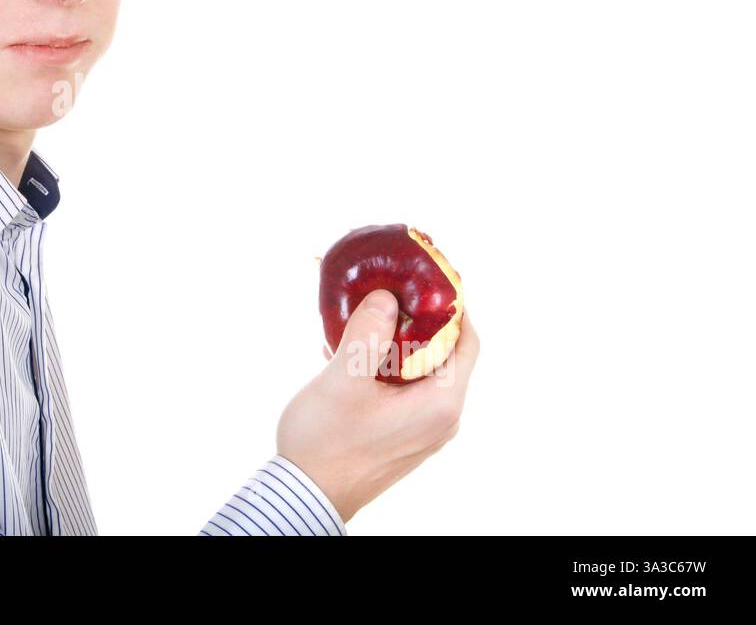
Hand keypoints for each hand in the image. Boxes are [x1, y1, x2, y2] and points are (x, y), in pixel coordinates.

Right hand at [275, 289, 479, 524]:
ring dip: (397, 342)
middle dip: (418, 319)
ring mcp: (424, 430)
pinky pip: (407, 388)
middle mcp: (442, 418)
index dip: (453, 305)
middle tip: (388, 291)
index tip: (427, 277)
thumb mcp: (343, 379)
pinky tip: (350, 353)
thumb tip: (388, 298)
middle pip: (446, 353)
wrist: (306, 496)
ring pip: (423, 370)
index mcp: (440, 403)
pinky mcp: (405, 436)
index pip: (466, 340)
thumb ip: (368, 333)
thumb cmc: (325, 442)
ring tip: (362, 319)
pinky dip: (387, 365)